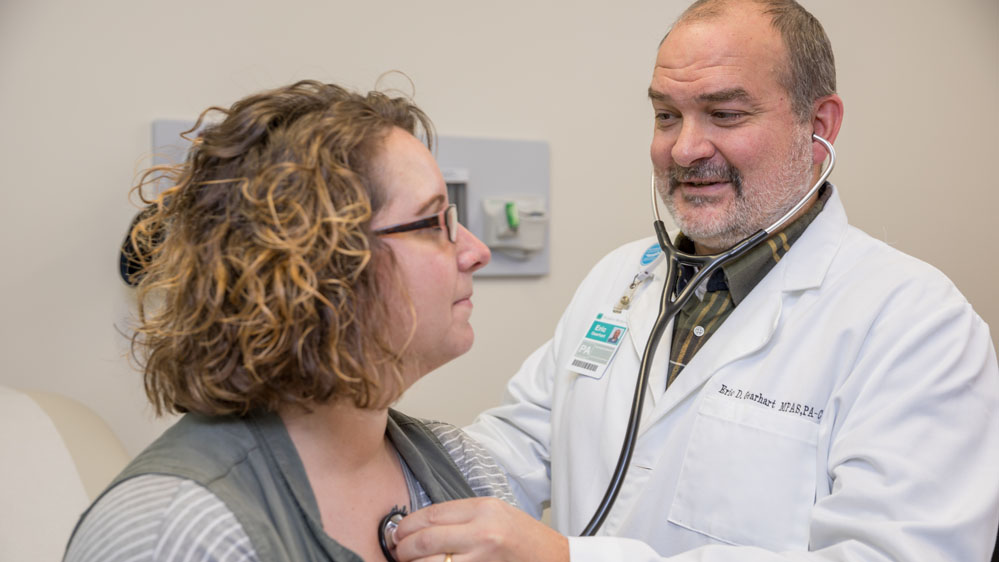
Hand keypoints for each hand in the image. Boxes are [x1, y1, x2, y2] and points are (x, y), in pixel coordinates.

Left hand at [392, 497, 568, 561]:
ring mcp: (482, 558)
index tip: (398, 531)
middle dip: (403, 548)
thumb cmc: (525, 537)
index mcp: (484, 509)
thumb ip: (462, 516)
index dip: (407, 525)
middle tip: (397, 551)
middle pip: (425, 540)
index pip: (431, 514)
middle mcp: (482, 532)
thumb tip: (424, 524)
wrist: (554, 558)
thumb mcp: (496, 512)